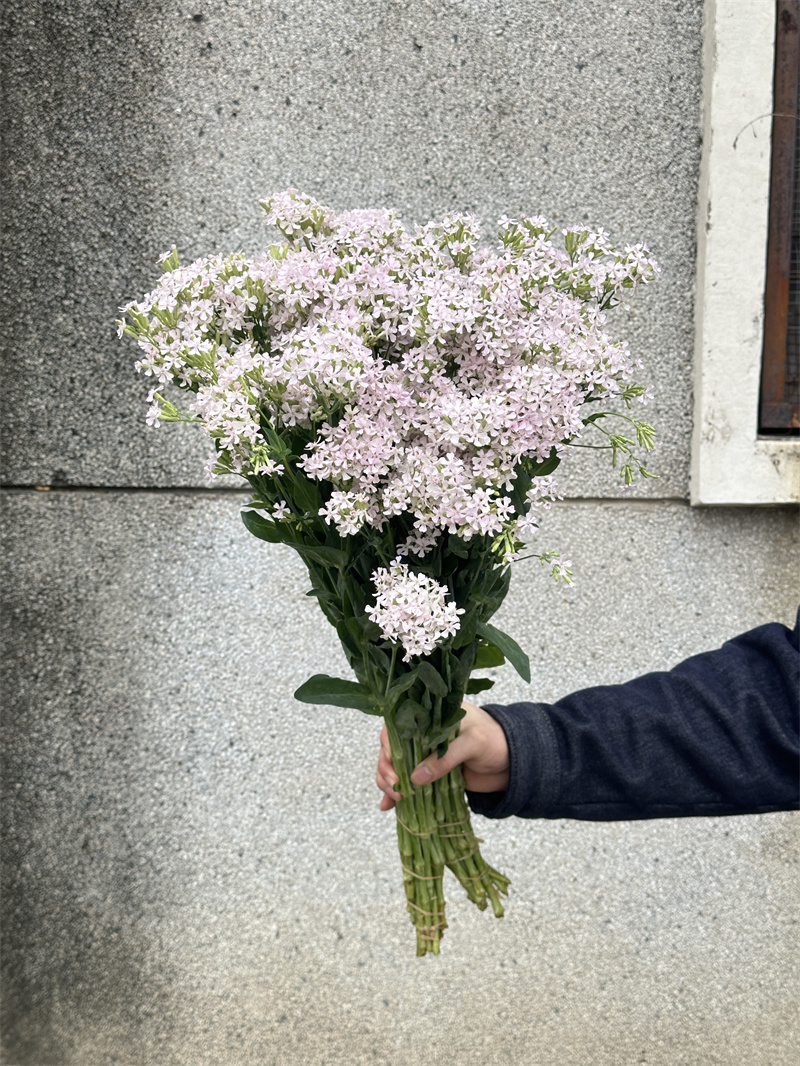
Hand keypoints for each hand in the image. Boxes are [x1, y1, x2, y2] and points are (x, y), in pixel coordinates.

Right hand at [376, 700, 509, 810]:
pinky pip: (408, 783)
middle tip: (396, 788)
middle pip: (391, 750)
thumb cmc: (496, 740)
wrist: (514, 761)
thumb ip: (445, 758)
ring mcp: (425, 756)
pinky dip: (397, 795)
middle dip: (387, 770)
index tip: (393, 766)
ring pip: (395, 768)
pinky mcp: (430, 774)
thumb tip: (415, 778)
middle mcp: (422, 735)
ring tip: (396, 799)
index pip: (397, 726)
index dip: (388, 746)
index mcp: (430, 717)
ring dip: (389, 784)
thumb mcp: (472, 743)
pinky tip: (388, 807)